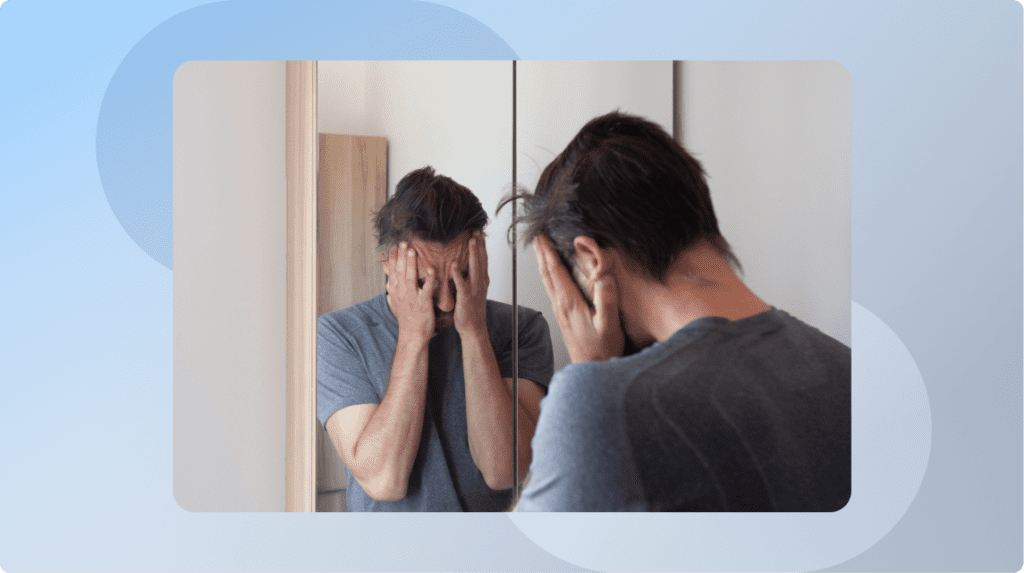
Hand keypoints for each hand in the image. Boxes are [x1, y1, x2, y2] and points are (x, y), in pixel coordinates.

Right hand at [384, 242, 436, 340]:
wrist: (413, 336)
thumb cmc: (407, 319)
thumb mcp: (396, 304)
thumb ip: (393, 292)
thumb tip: (388, 285)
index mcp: (396, 291)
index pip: (393, 271)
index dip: (394, 258)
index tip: (395, 245)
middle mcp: (402, 292)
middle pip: (400, 271)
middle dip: (401, 256)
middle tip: (403, 242)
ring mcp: (412, 298)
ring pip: (410, 278)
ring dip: (411, 264)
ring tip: (412, 251)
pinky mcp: (423, 303)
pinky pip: (427, 289)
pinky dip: (429, 280)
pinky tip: (432, 270)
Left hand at [451, 231, 488, 335]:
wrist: (473, 327)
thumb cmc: (470, 309)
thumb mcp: (473, 290)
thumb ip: (470, 277)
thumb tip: (465, 264)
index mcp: (482, 280)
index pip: (483, 259)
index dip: (482, 246)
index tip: (479, 233)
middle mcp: (480, 282)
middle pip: (481, 260)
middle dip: (480, 245)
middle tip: (477, 231)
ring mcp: (474, 290)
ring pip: (475, 268)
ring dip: (473, 254)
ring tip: (471, 241)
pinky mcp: (465, 298)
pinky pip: (461, 284)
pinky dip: (457, 274)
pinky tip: (454, 265)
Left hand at [534, 233, 623, 362]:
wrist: (591, 369)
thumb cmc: (602, 350)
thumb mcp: (609, 325)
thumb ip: (607, 301)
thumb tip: (603, 276)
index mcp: (569, 303)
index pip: (555, 271)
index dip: (548, 251)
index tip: (543, 234)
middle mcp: (561, 305)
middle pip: (546, 272)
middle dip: (541, 251)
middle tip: (537, 234)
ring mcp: (560, 310)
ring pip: (547, 280)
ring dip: (542, 262)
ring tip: (540, 247)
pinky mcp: (563, 315)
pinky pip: (552, 288)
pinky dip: (548, 274)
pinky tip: (551, 272)